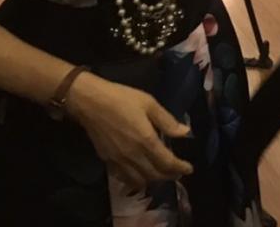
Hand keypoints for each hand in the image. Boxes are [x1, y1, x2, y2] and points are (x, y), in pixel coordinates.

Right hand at [66, 72, 192, 188]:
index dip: (180, 168)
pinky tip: (139, 175)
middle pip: (155, 175)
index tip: (189, 168)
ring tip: (161, 175)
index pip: (167, 162)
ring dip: (153, 181)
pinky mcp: (108, 161)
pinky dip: (135, 181)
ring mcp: (119, 160)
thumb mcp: (149, 103)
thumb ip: (167, 120)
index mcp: (146, 140)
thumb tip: (185, 133)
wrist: (90, 102)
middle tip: (177, 172)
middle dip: (169, 176)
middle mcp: (133, 155)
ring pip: (140, 181)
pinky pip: (124, 178)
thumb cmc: (121, 98)